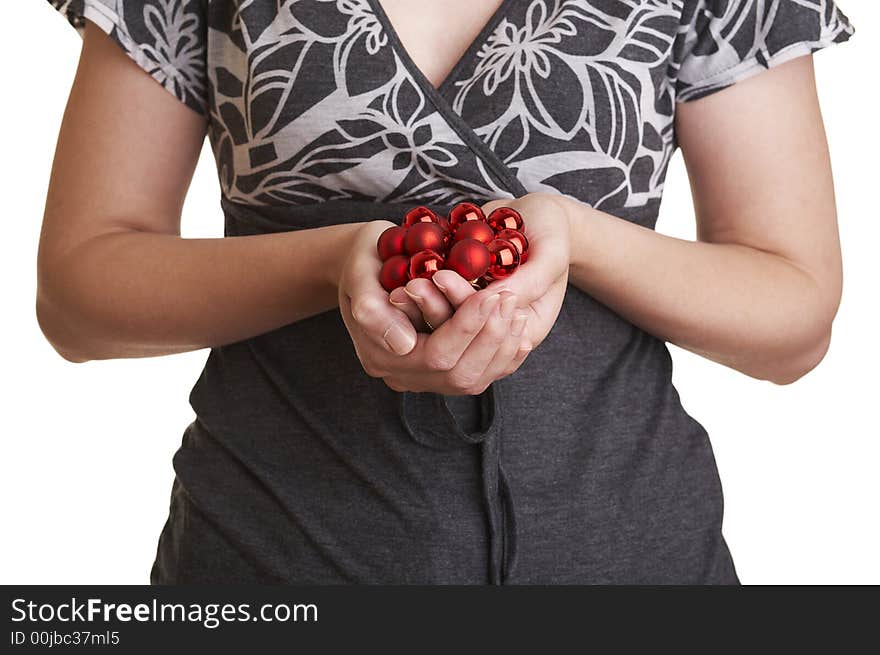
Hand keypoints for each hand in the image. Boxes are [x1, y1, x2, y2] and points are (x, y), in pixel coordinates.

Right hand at [338, 221, 531, 394]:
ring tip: (518, 310)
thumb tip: (402, 344)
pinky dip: (504, 356)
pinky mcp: (440, 370)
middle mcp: (401, 375)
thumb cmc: (363, 257)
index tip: (492, 294)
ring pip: (473, 379)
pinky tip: (520, 332)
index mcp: (379, 355)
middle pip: (459, 374)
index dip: (468, 327)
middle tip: (510, 299)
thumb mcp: (359, 270)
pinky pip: (479, 374)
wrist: (364, 263)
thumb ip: (372, 307)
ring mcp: (421, 377)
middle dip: (491, 336)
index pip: (436, 355)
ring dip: (502, 347)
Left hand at [390, 192, 572, 351]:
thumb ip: (529, 282)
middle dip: (436, 310)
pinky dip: (420, 298)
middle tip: (414, 282)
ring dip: (423, 306)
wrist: (537, 217)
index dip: (464, 314)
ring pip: (444, 329)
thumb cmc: (552, 230)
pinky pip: (436, 311)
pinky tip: (402, 280)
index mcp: (528, 330)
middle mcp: (499, 333)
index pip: (489, 337)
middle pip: (463, 340)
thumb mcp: (551, 253)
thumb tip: (493, 301)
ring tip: (406, 281)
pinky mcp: (461, 306)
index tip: (442, 276)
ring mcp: (478, 322)